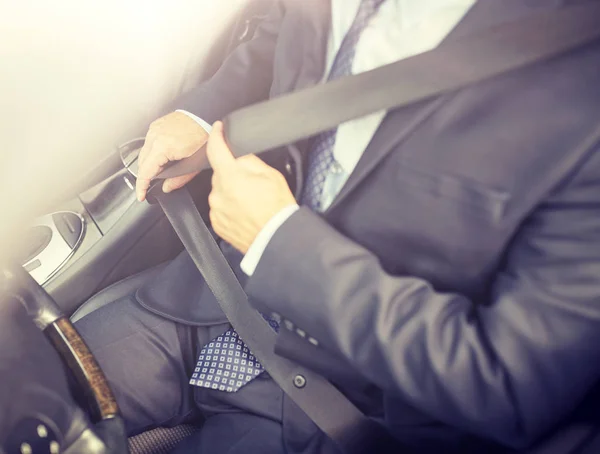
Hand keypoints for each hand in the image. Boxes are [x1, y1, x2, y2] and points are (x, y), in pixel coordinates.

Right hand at [136, 111, 208, 201]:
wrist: (206, 115)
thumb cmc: (204, 135)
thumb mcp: (195, 163)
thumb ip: (179, 178)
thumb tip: (167, 187)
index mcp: (162, 147)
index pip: (145, 172)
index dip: (142, 186)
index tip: (141, 195)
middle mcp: (154, 136)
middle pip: (142, 163)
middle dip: (146, 175)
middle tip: (154, 184)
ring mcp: (154, 129)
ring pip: (144, 152)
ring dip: (149, 163)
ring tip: (163, 169)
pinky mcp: (157, 124)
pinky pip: (149, 142)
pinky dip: (153, 151)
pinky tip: (164, 155)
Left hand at [207, 121, 296, 253]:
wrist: (276, 239)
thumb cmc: (277, 209)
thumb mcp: (270, 175)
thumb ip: (249, 161)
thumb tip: (239, 156)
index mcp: (230, 177)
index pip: (215, 149)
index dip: (216, 135)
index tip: (217, 129)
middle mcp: (218, 193)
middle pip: (220, 173)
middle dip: (232, 173)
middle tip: (252, 182)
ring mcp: (216, 210)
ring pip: (220, 191)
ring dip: (231, 191)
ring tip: (251, 201)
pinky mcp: (218, 223)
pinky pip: (220, 207)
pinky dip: (230, 206)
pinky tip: (246, 211)